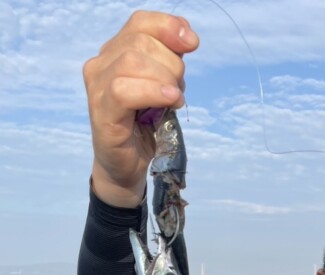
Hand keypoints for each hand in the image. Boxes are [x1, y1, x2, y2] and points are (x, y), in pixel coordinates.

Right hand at [83, 11, 198, 206]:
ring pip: (131, 62)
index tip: (192, 43)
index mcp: (115, 51)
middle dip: (171, 62)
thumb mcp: (162, 86)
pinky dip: (153, 92)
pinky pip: (123, 91)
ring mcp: (98, 88)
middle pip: (140, 42)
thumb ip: (169, 60)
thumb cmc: (143, 126)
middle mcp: (101, 64)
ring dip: (164, 78)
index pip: (140, 22)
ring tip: (174, 100)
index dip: (168, 27)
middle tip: (178, 88)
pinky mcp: (101, 112)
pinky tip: (170, 101)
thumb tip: (187, 37)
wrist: (125, 166)